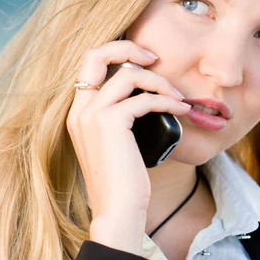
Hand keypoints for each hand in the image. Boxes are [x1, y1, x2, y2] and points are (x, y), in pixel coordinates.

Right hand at [66, 39, 190, 224]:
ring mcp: (92, 115)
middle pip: (96, 54)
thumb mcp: (117, 145)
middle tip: (156, 58)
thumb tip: (149, 98)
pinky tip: (182, 110)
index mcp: (78, 114)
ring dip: (159, 82)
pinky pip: (145, 99)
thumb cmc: (123, 183)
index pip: (89, 65)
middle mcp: (79, 110)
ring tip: (178, 97)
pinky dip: (167, 102)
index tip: (145, 61)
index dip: (117, 54)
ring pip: (128, 74)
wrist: (118, 210)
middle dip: (128, 48)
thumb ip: (122, 118)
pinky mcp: (110, 123)